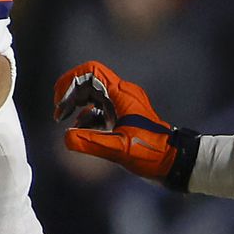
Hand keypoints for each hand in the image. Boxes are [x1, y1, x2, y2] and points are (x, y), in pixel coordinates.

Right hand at [52, 61, 198, 190]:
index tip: (60, 100)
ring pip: (92, 94)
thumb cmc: (151, 153)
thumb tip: (65, 137)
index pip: (91, 71)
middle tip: (59, 113)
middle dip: (70, 94)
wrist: (174, 162)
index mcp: (121, 95)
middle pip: (88, 81)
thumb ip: (90, 142)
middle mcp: (122, 94)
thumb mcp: (119, 149)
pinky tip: (80, 130)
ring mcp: (123, 104)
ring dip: (75, 104)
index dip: (71, 81)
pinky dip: (85, 116)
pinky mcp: (123, 115)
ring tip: (63, 120)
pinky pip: (98, 108)